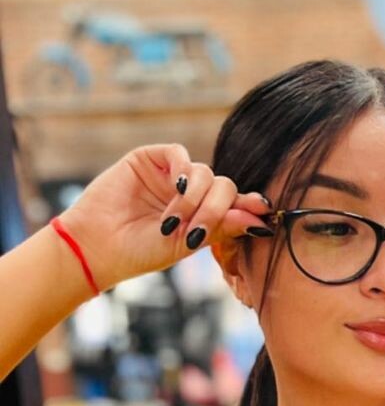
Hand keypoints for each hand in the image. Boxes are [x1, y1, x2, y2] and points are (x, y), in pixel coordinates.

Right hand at [54, 144, 273, 291]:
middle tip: (198, 229)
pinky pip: (180, 153)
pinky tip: (178, 187)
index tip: (265, 212)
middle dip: (218, 208)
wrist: (98, 247)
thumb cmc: (139, 252)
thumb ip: (222, 227)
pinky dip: (184, 170)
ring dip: (195, 199)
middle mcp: (191, 194)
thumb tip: (260, 217)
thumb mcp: (187, 244)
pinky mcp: (150, 159)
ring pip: (206, 173)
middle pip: (224, 187)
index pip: (234, 204)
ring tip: (172, 222)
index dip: (250, 205)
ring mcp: (171, 176)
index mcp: (202, 215)